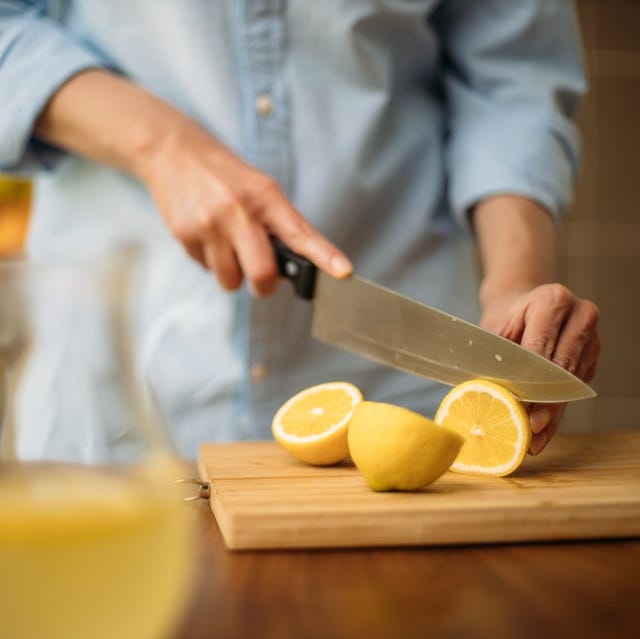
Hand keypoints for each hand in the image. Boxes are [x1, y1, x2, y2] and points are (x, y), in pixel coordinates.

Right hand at [32, 69, 351, 294]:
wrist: (173, 151)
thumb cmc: (225, 175)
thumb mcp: (259, 188)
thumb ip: (279, 225)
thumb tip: (296, 267)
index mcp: (265, 196)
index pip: (300, 233)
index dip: (324, 255)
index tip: (343, 271)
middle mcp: (238, 211)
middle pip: (262, 274)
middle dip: (264, 286)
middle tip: (262, 278)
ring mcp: (209, 225)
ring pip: (231, 281)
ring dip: (233, 273)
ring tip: (227, 245)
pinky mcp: (184, 236)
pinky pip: (207, 269)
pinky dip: (211, 261)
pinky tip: (207, 236)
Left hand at [480, 283, 599, 454]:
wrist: (519, 303)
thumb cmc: (504, 317)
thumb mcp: (494, 329)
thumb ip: (496, 355)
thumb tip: (487, 393)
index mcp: (553, 300)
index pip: (542, 346)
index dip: (530, 378)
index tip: (519, 403)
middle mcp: (580, 315)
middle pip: (562, 367)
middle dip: (544, 401)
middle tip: (528, 426)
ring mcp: (590, 337)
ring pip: (572, 383)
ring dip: (552, 413)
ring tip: (532, 436)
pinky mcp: (591, 357)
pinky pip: (574, 390)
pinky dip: (557, 412)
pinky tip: (542, 432)